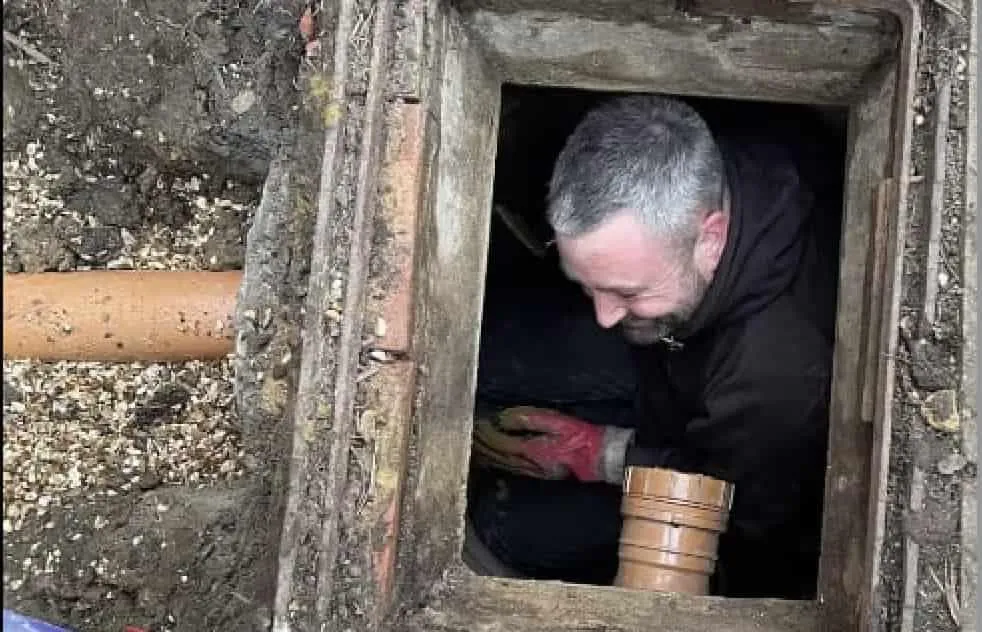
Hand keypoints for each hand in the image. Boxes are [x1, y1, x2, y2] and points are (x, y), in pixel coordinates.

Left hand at [472, 406, 632, 482]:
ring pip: (500, 462)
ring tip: (473, 442)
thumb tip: (503, 418)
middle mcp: (526, 463)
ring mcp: (531, 469)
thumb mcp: (556, 422)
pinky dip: (495, 459)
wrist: (599, 458)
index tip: (474, 421)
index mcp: (530, 449)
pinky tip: (489, 455)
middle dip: (480, 442)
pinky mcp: (536, 471)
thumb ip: (528, 419)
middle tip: (468, 430)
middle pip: (495, 453)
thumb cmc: (581, 438)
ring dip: (485, 452)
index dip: (484, 431)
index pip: (498, 441)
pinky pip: (508, 466)